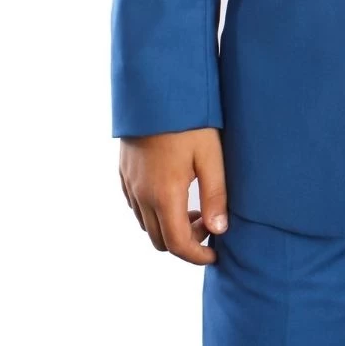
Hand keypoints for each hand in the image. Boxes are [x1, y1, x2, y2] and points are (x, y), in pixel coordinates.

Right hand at [119, 127, 228, 264]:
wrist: (155, 90)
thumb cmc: (189, 120)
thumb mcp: (211, 155)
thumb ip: (216, 194)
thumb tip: (220, 230)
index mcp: (164, 194)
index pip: (178, 244)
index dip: (197, 255)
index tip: (215, 253)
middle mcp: (141, 195)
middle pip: (159, 240)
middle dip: (186, 241)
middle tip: (210, 223)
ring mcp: (129, 184)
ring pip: (146, 224)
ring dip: (170, 226)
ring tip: (196, 208)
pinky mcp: (124, 173)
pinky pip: (136, 206)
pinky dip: (155, 212)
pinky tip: (175, 193)